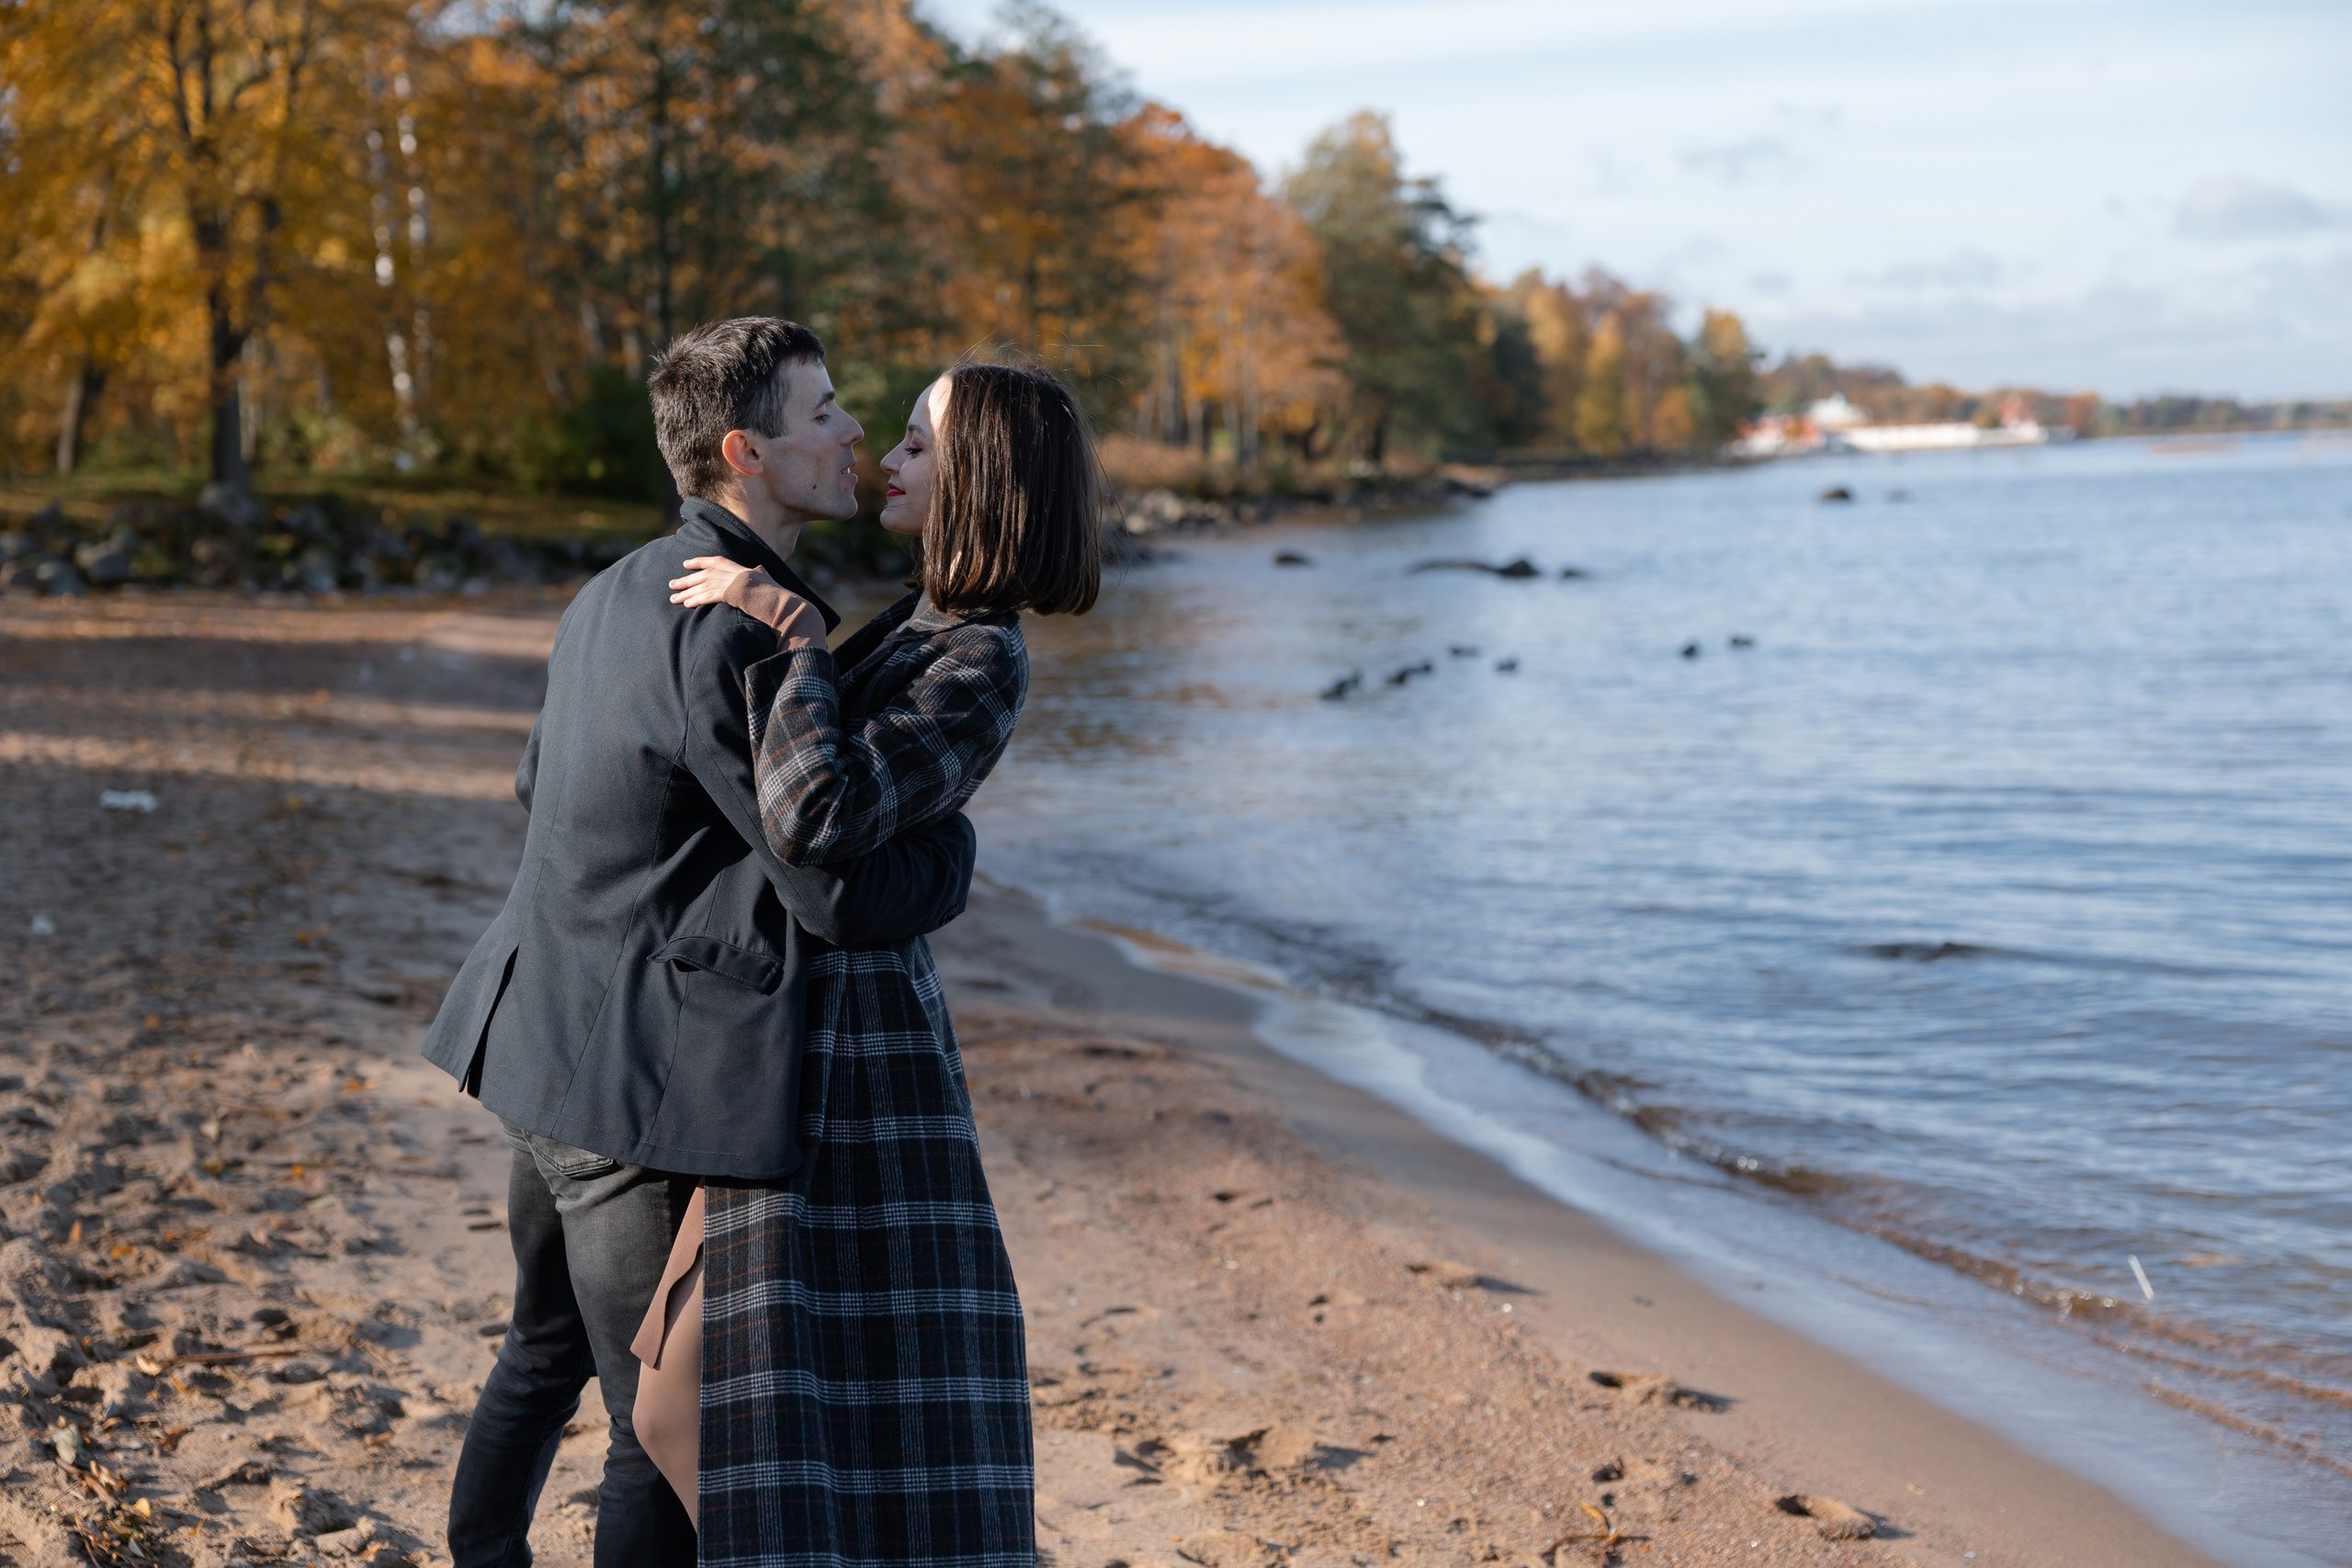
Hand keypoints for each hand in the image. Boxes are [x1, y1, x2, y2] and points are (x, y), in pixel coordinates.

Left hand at [669, 556, 825, 646]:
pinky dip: (696, 600)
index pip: (715, 561)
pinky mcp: (729, 593)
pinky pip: (708, 596)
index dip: (700, 562)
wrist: (780, 601)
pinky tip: (686, 604)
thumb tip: (760, 570)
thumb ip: (760, 574)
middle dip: (686, 579)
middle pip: (703, 574)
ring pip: (702, 586)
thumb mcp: (767, 580)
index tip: (686, 564)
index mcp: (740, 568)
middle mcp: (732, 573)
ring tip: (673, 598)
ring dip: (686, 592)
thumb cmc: (776, 594)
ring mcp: (730, 582)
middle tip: (672, 584)